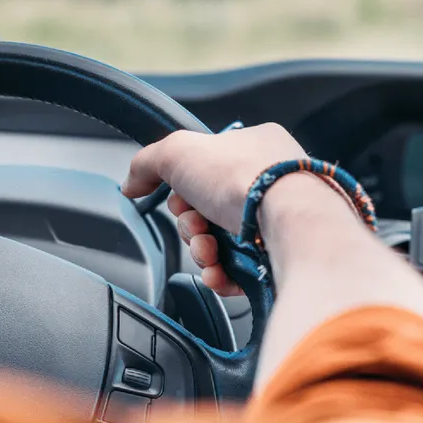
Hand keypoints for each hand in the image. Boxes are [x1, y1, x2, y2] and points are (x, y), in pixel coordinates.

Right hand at [121, 123, 308, 295]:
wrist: (291, 222)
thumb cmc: (246, 178)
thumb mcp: (178, 150)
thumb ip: (146, 163)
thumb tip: (130, 185)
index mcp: (253, 148)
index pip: (204, 169)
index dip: (182, 188)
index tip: (178, 197)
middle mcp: (269, 184)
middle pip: (206, 211)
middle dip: (189, 226)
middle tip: (195, 226)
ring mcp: (276, 222)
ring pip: (219, 243)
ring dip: (201, 252)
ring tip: (208, 252)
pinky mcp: (280, 257)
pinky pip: (239, 271)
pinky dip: (221, 274)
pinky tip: (218, 272)